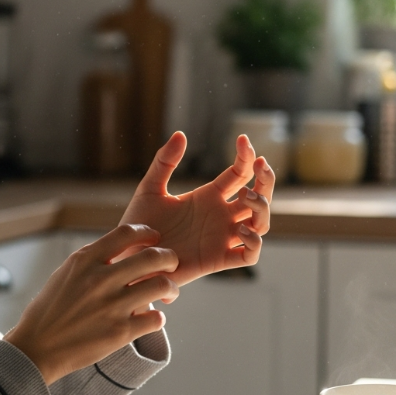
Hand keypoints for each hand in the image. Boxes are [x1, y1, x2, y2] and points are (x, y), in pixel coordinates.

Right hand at [5, 224, 178, 384]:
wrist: (36, 349)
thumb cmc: (50, 310)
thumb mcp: (66, 273)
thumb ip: (94, 260)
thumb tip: (124, 250)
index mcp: (85, 260)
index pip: (126, 233)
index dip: (147, 232)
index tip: (155, 238)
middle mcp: (100, 279)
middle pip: (153, 256)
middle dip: (170, 258)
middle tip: (172, 264)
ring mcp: (112, 306)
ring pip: (162, 285)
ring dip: (171, 288)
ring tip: (168, 293)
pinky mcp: (120, 333)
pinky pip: (156, 318)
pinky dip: (158, 317)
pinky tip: (151, 318)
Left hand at [119, 131, 274, 286]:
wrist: (129, 257)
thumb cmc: (138, 225)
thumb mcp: (149, 188)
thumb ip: (164, 162)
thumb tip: (180, 134)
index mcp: (209, 196)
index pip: (239, 174)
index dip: (247, 157)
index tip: (244, 140)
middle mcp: (220, 216)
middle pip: (259, 197)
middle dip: (266, 181)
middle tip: (261, 165)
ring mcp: (221, 238)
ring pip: (260, 224)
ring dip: (262, 209)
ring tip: (247, 196)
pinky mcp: (217, 260)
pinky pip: (248, 255)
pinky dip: (254, 243)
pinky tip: (241, 229)